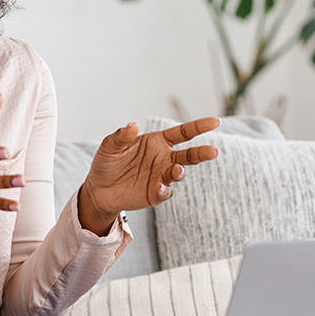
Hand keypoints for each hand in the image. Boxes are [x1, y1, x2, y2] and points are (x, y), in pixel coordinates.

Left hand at [79, 117, 220, 230]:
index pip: (183, 133)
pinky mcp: (155, 194)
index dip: (199, 126)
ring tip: (177, 171)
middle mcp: (164, 158)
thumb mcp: (110, 145)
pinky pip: (165, 191)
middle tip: (213, 151)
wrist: (99, 189)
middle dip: (202, 153)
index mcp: (157, 142)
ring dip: (180, 172)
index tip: (215, 122)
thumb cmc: (107, 162)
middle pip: (189, 155)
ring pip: (179, 173)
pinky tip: (158, 186)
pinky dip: (164, 189)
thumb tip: (132, 124)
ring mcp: (161, 177)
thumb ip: (122, 136)